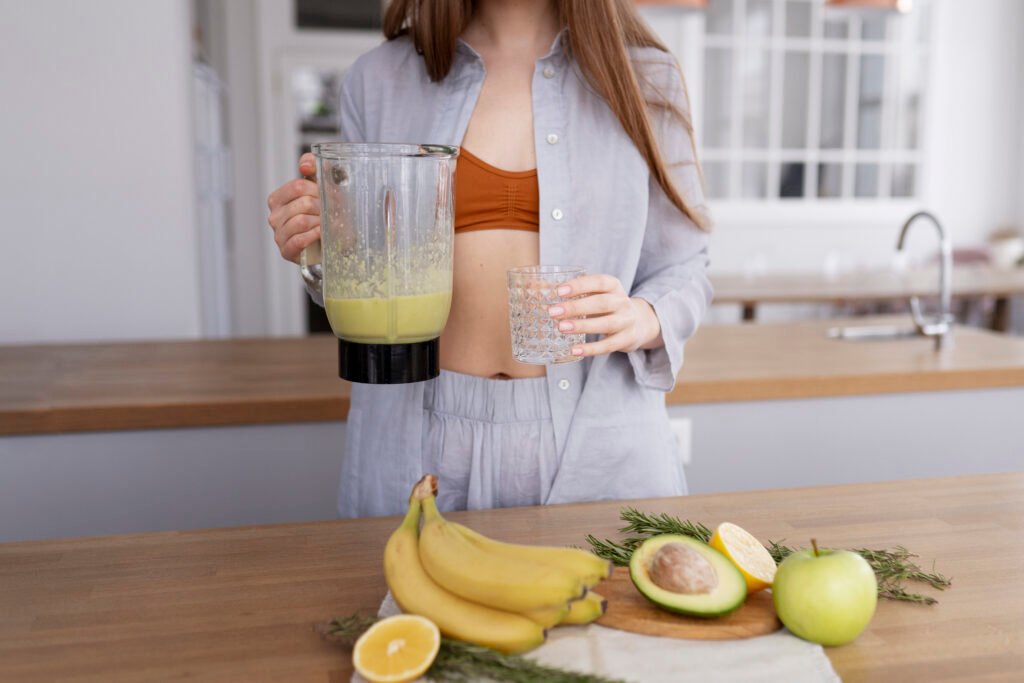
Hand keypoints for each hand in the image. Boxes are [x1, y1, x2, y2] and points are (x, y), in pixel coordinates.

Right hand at [266, 153, 319, 262]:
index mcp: (278, 198)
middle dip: (321, 208)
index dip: (317, 191)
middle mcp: (274, 216)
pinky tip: (320, 234)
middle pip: (302, 203)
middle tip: (327, 213)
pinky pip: (299, 240)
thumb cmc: (325, 214)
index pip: (298, 186)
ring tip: (324, 225)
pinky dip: (314, 236)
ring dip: (319, 223)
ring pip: (301, 221)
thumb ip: (313, 168)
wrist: (333, 242)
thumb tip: (305, 164)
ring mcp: (279, 234)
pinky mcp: (286, 251)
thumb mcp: (322, 187)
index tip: (324, 197)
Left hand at [547, 274, 662, 357]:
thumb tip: (535, 289)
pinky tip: (574, 350)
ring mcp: (627, 322)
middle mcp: (623, 302)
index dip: (579, 285)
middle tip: (553, 312)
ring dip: (582, 326)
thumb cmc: (607, 306)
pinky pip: (608, 346)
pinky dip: (590, 349)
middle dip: (576, 307)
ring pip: (606, 324)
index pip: (599, 282)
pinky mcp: (626, 340)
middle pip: (601, 303)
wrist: (638, 323)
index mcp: (614, 286)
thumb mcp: (597, 294)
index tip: (559, 290)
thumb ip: (573, 292)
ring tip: (561, 327)